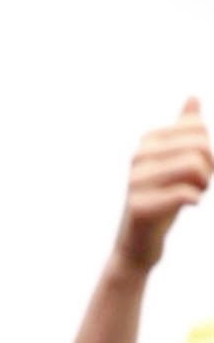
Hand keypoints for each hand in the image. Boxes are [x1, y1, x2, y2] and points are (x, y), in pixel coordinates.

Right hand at [112, 98, 211, 272]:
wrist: (137, 245)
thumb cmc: (161, 201)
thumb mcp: (174, 162)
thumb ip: (183, 131)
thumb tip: (193, 97)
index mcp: (148, 141)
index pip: (198, 128)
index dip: (209, 149)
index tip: (203, 168)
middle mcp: (138, 156)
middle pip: (199, 145)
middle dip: (210, 166)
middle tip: (203, 183)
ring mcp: (136, 181)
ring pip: (194, 166)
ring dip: (204, 183)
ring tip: (197, 192)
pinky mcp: (140, 206)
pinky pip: (184, 193)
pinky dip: (195, 199)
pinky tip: (191, 204)